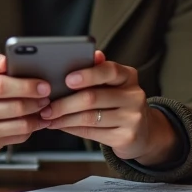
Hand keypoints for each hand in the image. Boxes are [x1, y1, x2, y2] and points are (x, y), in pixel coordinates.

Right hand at [0, 54, 50, 160]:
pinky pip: (19, 135)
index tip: (39, 80)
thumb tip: (15, 60)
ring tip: (44, 104)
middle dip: (33, 95)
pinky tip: (37, 120)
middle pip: (11, 100)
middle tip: (46, 91)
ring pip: (19, 120)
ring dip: (37, 112)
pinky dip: (33, 127)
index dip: (22, 81)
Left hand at [41, 51, 178, 165]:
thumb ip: (100, 71)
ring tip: (49, 117)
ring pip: (90, 117)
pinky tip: (61, 126)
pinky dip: (72, 129)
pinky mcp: (126, 137)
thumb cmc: (121, 103)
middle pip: (93, 97)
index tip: (67, 79)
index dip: (87, 74)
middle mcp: (134, 96)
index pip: (109, 71)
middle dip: (65, 102)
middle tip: (47, 106)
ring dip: (64, 118)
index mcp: (129, 77)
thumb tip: (93, 54)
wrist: (144, 132)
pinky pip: (92, 133)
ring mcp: (132, 118)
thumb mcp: (115, 84)